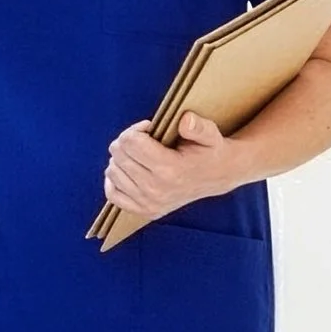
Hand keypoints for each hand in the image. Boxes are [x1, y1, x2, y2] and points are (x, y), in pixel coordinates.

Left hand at [102, 113, 249, 222]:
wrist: (218, 176)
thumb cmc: (210, 151)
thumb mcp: (210, 134)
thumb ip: (198, 127)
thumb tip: (185, 121)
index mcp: (170, 170)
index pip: (131, 143)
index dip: (136, 129)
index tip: (148, 128)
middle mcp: (156, 190)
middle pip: (119, 155)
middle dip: (127, 141)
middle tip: (143, 139)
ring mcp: (149, 203)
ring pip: (112, 172)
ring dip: (121, 159)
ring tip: (139, 154)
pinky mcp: (144, 211)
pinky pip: (113, 194)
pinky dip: (115, 180)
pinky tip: (128, 170)